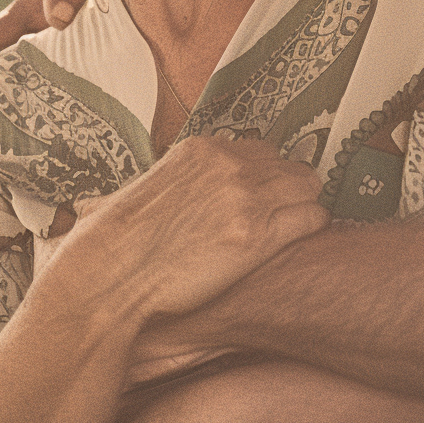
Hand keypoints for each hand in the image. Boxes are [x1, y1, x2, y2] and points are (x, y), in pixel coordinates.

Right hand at [43, 134, 327, 331]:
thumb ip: (174, 183)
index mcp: (201, 149)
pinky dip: (312, 225)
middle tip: (288, 209)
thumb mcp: (147, 189)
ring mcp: (245, 197)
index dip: (266, 173)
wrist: (111, 273)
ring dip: (304, 203)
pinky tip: (303, 238)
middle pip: (288, 164)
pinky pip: (311, 217)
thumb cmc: (117, 242)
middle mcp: (228, 165)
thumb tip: (167, 194)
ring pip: (308, 185)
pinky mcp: (256, 236)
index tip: (267, 191)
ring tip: (298, 223)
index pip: (259, 148)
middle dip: (290, 187)